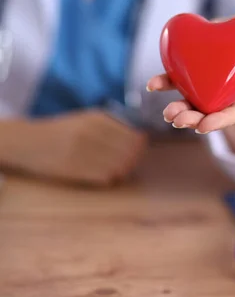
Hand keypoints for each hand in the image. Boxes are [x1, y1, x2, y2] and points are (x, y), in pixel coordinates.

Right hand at [0, 109, 147, 186]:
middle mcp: (91, 132)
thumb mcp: (87, 118)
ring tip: (117, 169)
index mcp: (97, 118)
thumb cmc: (63, 131)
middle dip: (134, 159)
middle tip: (129, 162)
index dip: (140, 146)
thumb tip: (141, 139)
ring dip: (123, 170)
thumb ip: (112, 125)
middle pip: (128, 152)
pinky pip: (104, 176)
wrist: (31, 142)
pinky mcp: (74, 168)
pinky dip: (110, 178)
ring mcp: (83, 151)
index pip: (132, 136)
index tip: (139, 150)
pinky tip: (105, 175)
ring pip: (119, 165)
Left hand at [147, 8, 234, 134]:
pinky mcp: (193, 68)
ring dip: (177, 108)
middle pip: (208, 112)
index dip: (219, 121)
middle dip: (192, 119)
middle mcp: (224, 91)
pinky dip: (164, 83)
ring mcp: (207, 82)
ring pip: (190, 100)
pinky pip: (177, 79)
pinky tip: (153, 85)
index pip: (234, 113)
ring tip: (167, 113)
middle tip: (176, 119)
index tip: (204, 126)